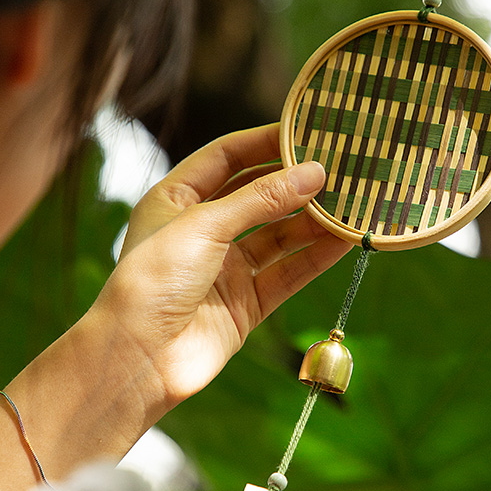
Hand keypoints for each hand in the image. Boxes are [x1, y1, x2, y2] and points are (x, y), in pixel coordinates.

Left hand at [93, 123, 349, 416]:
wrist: (138, 359)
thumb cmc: (154, 279)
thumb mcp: (207, 224)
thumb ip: (263, 198)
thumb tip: (315, 172)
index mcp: (177, 199)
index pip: (227, 156)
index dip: (265, 142)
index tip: (307, 131)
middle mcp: (202, 231)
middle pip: (258, 196)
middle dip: (296, 184)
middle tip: (339, 168)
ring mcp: (225, 268)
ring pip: (279, 236)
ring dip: (313, 222)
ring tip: (352, 203)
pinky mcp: (246, 304)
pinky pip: (287, 273)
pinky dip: (315, 257)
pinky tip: (344, 241)